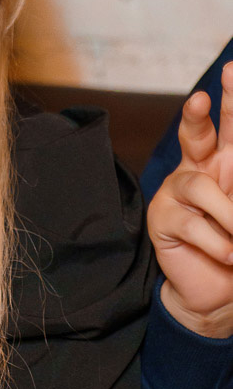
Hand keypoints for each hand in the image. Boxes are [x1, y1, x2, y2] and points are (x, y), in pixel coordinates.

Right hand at [147, 62, 232, 336]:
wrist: (216, 291)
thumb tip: (230, 175)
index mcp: (224, 161)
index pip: (229, 124)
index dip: (230, 97)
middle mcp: (199, 169)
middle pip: (195, 134)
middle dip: (198, 115)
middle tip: (200, 99)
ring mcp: (176, 192)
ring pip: (201, 189)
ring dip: (229, 216)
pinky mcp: (162, 219)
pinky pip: (194, 225)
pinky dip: (220, 244)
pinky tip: (229, 255)